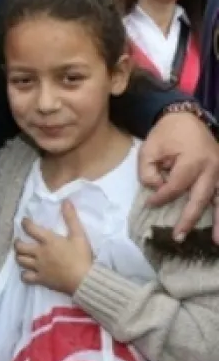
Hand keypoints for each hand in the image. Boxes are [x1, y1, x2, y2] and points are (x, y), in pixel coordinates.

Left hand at [16, 200, 93, 295]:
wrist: (85, 280)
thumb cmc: (82, 257)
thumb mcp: (79, 235)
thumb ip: (71, 218)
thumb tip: (66, 201)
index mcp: (48, 241)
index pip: (30, 228)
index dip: (25, 223)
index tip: (24, 222)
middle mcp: (40, 252)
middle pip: (20, 246)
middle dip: (17, 243)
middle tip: (19, 241)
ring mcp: (38, 267)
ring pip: (20, 260)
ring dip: (19, 256)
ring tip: (22, 255)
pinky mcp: (41, 279)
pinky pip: (25, 277)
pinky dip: (24, 275)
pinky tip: (26, 273)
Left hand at [140, 111, 218, 242]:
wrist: (188, 118)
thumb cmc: (166, 134)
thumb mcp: (149, 148)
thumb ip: (148, 171)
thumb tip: (157, 190)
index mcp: (193, 160)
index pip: (176, 186)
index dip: (161, 197)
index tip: (149, 203)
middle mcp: (212, 168)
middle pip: (201, 198)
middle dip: (190, 219)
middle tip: (178, 237)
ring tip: (217, 242)